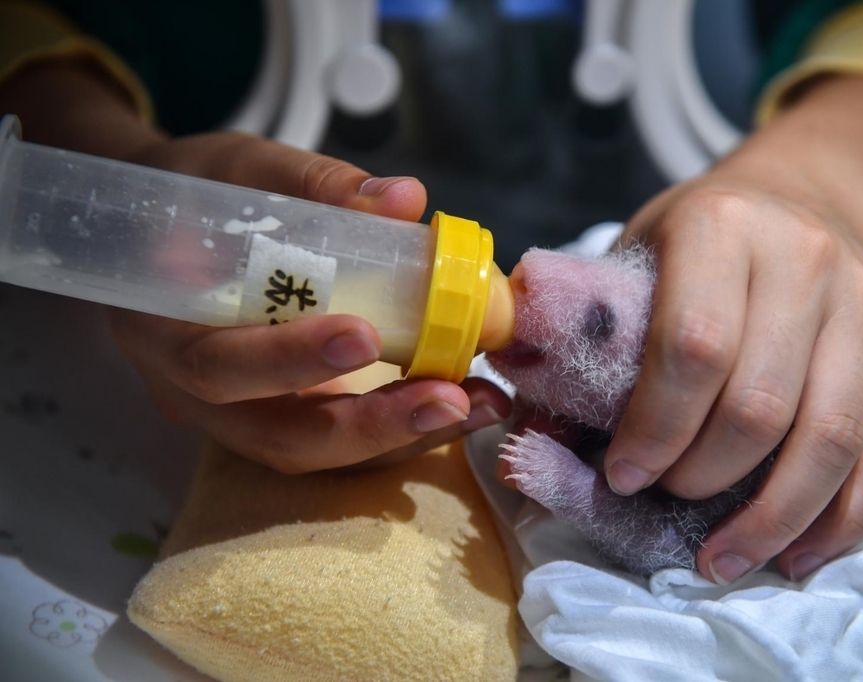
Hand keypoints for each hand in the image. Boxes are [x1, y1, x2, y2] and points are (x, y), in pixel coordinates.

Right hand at [108, 132, 510, 472]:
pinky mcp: (277, 419)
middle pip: (277, 435)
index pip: (217, 364)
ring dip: (401, 437)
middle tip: (449, 397)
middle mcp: (192, 392)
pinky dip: (402, 431)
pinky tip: (464, 403)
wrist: (163, 230)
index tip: (365, 336)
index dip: (288, 360)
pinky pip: (338, 444)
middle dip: (368, 424)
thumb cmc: (198, 194)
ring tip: (477, 403)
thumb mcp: (243, 170)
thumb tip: (405, 199)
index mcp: (163, 327)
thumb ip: (317, 184)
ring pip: (315, 453)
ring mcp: (235, 417)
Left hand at [603, 76, 862, 583]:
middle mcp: (803, 258)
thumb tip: (520, 435)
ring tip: (725, 559)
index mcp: (719, 226)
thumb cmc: (697, 242)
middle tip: (667, 500)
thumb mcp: (634, 258)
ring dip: (772, 518)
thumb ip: (584, 335)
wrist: (803, 196)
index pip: (691, 347)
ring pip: (830, 437)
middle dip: (703, 477)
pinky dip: (843, 516)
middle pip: (759, 404)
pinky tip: (799, 552)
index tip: (623, 476)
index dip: (655, 428)